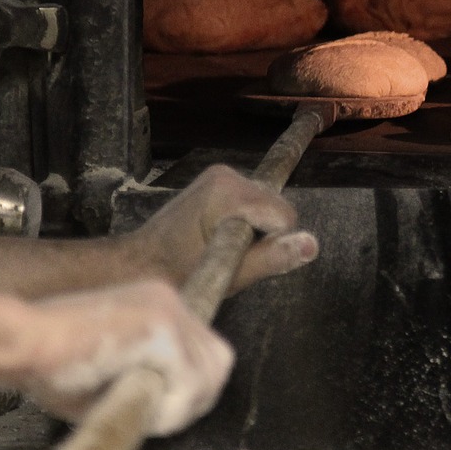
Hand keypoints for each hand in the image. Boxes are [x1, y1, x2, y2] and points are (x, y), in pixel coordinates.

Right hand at [20, 279, 236, 434]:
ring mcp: (168, 311)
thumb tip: (168, 409)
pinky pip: (189, 384)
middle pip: (217, 362)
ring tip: (139, 412)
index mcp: (157, 303)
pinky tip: (134, 405)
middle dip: (193, 399)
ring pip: (208, 376)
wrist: (23, 342)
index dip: (189, 388)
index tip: (161, 407)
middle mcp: (169, 299)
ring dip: (179, 406)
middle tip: (158, 418)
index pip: (203, 350)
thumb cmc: (49, 364)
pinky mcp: (161, 328)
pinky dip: (169, 407)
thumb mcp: (111, 370)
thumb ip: (147, 381)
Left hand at [124, 164, 316, 293]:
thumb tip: (310, 245)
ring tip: (220, 247)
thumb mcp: (230, 273)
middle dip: (262, 235)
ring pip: (266, 206)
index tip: (241, 258)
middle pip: (276, 208)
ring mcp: (221, 176)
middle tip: (228, 255)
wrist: (140, 263)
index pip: (284, 216)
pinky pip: (252, 203)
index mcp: (227, 192)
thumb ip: (273, 257)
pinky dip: (245, 222)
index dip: (272, 244)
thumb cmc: (176, 272)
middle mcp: (225, 176)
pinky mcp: (218, 182)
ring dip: (253, 230)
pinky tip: (220, 237)